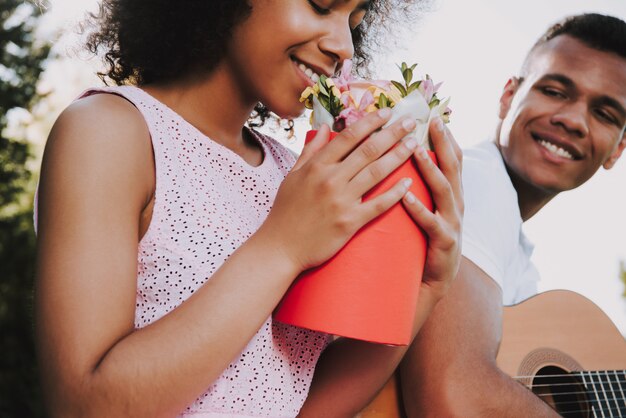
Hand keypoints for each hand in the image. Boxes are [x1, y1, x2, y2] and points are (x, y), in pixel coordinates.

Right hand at [259, 109, 419, 272]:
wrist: (280, 247)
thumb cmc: (285, 211)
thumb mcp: (293, 176)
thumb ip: (311, 150)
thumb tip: (326, 127)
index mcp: (317, 166)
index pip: (349, 137)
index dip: (370, 122)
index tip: (387, 112)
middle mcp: (330, 180)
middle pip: (368, 150)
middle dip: (392, 133)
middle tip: (409, 122)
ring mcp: (341, 201)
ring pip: (376, 173)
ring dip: (398, 156)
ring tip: (415, 145)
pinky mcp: (350, 222)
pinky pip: (378, 205)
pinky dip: (395, 193)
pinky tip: (408, 182)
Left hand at [403, 117, 463, 299]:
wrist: (431, 281)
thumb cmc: (424, 241)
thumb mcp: (427, 209)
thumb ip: (421, 186)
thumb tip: (404, 158)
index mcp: (451, 195)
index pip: (452, 160)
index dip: (446, 138)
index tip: (435, 115)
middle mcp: (456, 205)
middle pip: (452, 168)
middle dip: (444, 144)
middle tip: (433, 122)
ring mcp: (452, 223)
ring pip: (444, 190)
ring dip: (431, 169)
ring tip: (416, 151)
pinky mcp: (444, 242)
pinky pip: (430, 222)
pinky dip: (418, 208)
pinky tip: (406, 196)